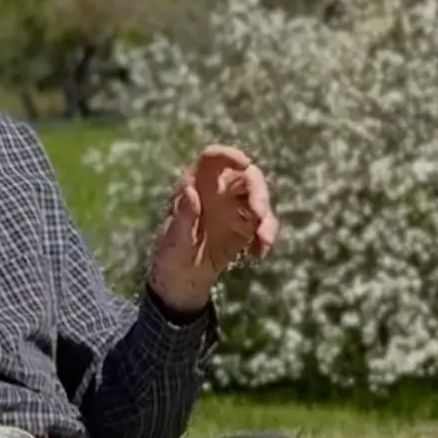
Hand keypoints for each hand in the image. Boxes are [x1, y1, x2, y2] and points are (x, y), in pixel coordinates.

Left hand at [147, 146, 277, 312]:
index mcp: (196, 184)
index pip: (212, 159)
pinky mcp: (246, 227)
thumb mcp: (173, 240)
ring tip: (263, 241)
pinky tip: (258, 253)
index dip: (229, 155)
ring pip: (260, 199)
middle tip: (259, 214)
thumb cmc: (170, 256)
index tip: (244, 163)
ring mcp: (235, 208)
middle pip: (246, 177)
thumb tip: (191, 191)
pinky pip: (264, 224)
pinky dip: (266, 236)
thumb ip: (183, 216)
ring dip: (267, 218)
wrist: (182, 282)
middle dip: (258, 192)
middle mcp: (218, 190)